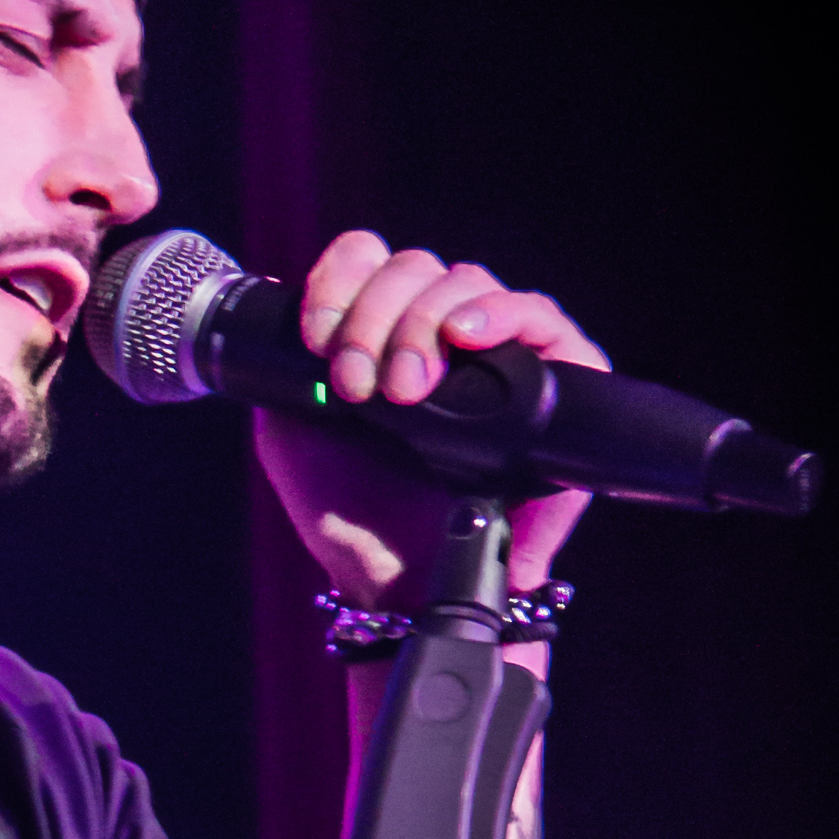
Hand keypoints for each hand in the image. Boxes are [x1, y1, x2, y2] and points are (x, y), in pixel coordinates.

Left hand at [255, 228, 610, 604]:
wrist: (403, 579)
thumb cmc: (351, 513)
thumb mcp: (290, 433)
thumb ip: (283, 372)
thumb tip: (291, 326)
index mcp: (382, 331)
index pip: (369, 259)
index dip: (341, 281)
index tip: (316, 337)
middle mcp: (441, 331)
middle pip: (415, 268)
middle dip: (374, 318)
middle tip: (358, 385)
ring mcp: (498, 349)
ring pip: (467, 282)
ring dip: (423, 324)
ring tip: (404, 388)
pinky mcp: (555, 376)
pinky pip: (540, 315)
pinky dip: (502, 315)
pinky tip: (465, 336)